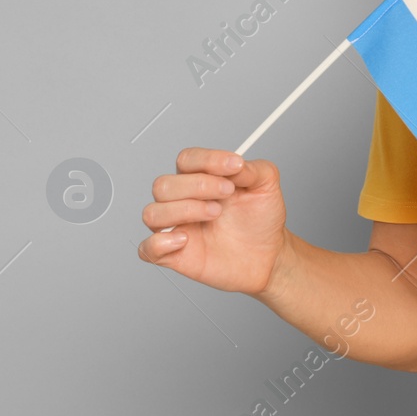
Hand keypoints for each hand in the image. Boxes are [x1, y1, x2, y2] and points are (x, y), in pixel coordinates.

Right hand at [137, 147, 288, 294]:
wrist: (269, 255)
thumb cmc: (261, 219)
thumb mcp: (267, 184)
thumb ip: (253, 168)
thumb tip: (235, 162)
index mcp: (201, 178)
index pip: (187, 160)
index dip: (208, 160)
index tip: (235, 165)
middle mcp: (183, 200)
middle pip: (164, 184)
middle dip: (198, 185)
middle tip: (228, 192)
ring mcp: (175, 227)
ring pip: (152, 213)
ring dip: (184, 210)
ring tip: (215, 214)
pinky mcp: (173, 255)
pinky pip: (147, 248)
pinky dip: (160, 242)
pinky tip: (185, 239)